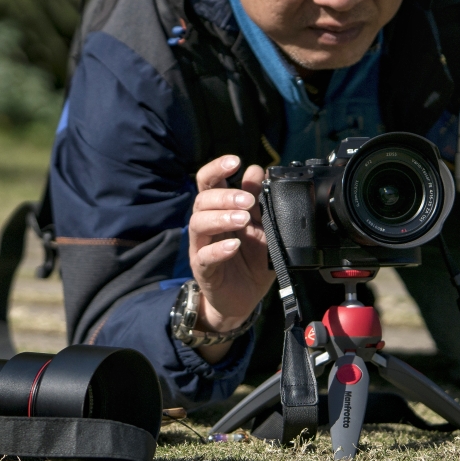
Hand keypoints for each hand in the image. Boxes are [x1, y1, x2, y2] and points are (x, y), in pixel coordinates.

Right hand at [188, 155, 275, 362]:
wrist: (244, 299)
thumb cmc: (250, 261)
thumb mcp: (261, 228)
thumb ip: (258, 201)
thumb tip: (256, 170)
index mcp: (219, 210)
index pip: (209, 182)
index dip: (217, 168)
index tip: (235, 161)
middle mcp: (206, 225)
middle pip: (202, 200)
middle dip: (225, 195)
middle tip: (247, 200)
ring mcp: (201, 247)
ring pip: (198, 223)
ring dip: (221, 217)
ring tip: (243, 220)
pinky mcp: (203, 270)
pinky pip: (204, 256)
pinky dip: (218, 249)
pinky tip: (233, 245)